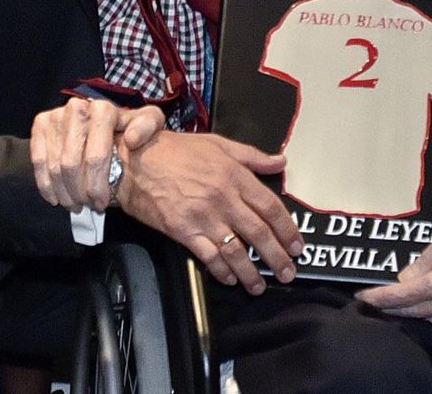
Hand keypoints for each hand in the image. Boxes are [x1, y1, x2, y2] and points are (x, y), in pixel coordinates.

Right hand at [30, 98, 164, 211]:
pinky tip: (55, 198)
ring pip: (54, 165)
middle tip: (86, 206)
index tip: (101, 203)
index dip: (97, 186)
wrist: (106, 120)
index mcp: (103, 110)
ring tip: (74, 205)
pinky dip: (45, 184)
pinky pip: (38, 160)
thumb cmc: (130, 127)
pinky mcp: (41, 123)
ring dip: (63, 192)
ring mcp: (56, 115)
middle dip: (78, 192)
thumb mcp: (149, 122)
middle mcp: (77, 108)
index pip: (95, 157)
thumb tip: (131, 140)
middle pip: (71, 164)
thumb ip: (148, 126)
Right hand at [116, 132, 302, 294]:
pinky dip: (222, 271)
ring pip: (236, 250)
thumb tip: (280, 162)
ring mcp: (203, 217)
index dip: (287, 229)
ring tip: (260, 286)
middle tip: (288, 273)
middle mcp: (223, 198)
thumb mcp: (217, 143)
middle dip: (277, 256)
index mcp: (234, 175)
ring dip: (251, 272)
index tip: (297, 245)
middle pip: (259, 233)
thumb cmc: (175, 150)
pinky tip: (230, 279)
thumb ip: (251, 156)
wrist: (134, 161)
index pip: (270, 206)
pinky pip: (209, 257)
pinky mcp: (183, 231)